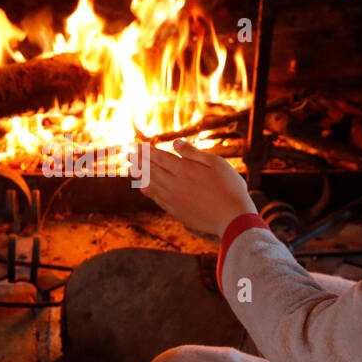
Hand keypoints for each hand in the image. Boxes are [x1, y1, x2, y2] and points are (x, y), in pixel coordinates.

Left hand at [137, 138, 257, 237]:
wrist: (233, 219)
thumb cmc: (230, 187)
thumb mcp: (216, 163)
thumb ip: (193, 153)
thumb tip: (176, 143)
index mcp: (184, 169)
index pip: (159, 157)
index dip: (146, 151)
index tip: (135, 146)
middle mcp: (175, 184)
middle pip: (151, 170)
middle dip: (138, 161)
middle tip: (127, 155)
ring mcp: (175, 200)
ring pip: (152, 185)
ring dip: (140, 176)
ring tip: (131, 169)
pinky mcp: (178, 213)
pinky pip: (158, 199)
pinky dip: (149, 192)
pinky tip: (144, 189)